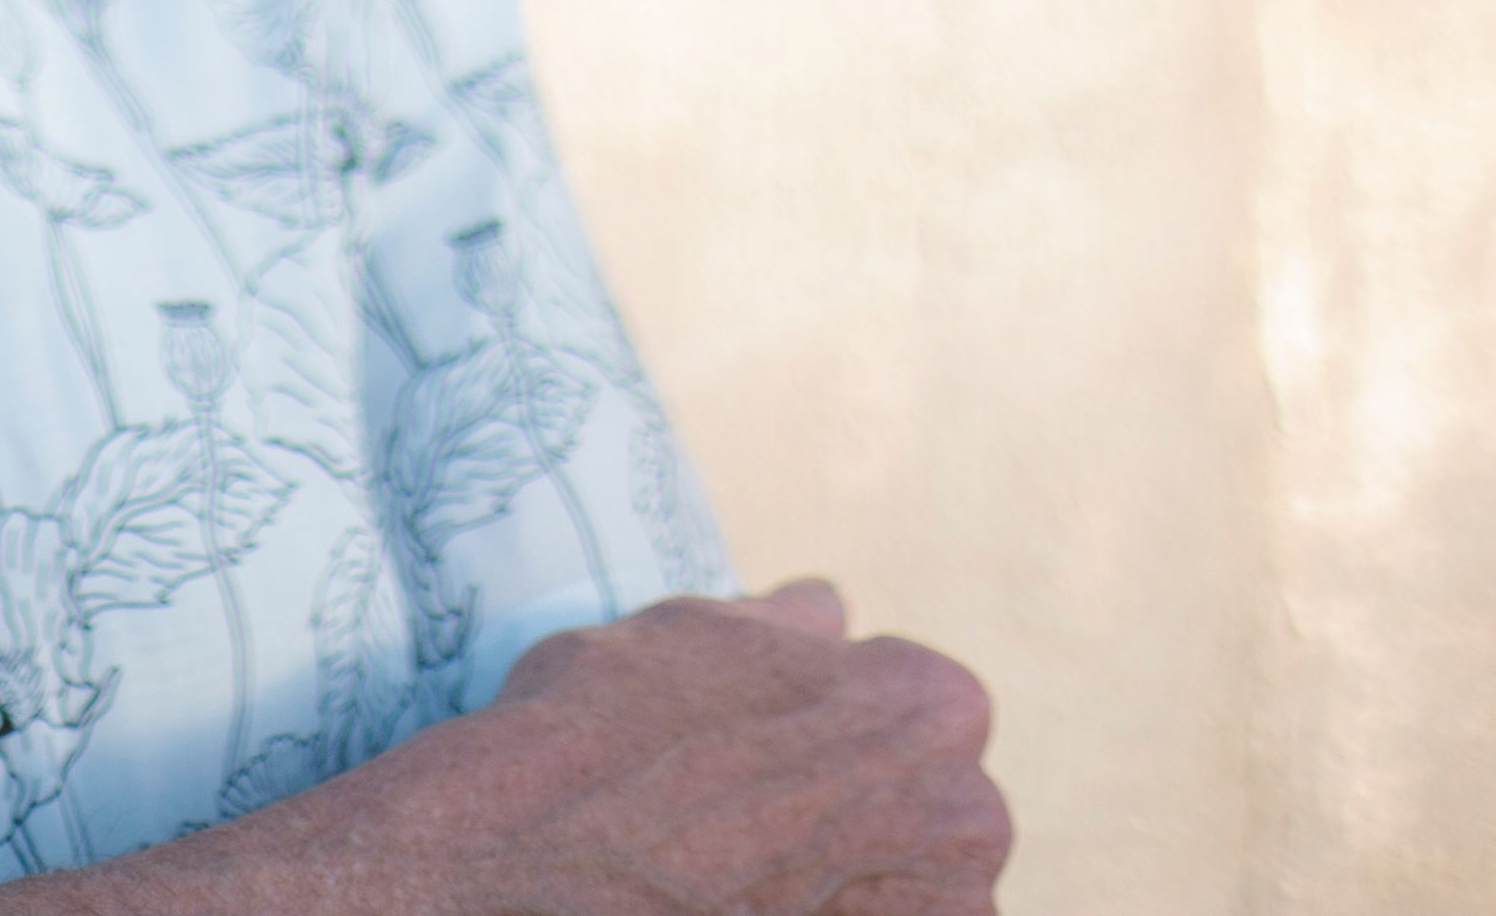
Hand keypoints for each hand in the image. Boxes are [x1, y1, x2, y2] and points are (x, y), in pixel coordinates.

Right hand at [127, 581, 1002, 915]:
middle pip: (929, 816)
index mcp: (933, 704)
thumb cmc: (600, 745)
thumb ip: (783, 626)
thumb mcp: (688, 638)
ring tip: (730, 888)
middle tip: (741, 842)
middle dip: (856, 825)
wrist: (524, 886)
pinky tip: (739, 913)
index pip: (914, 717)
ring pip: (913, 900)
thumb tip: (828, 611)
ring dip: (847, 894)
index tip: (762, 772)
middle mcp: (971, 816)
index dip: (831, 743)